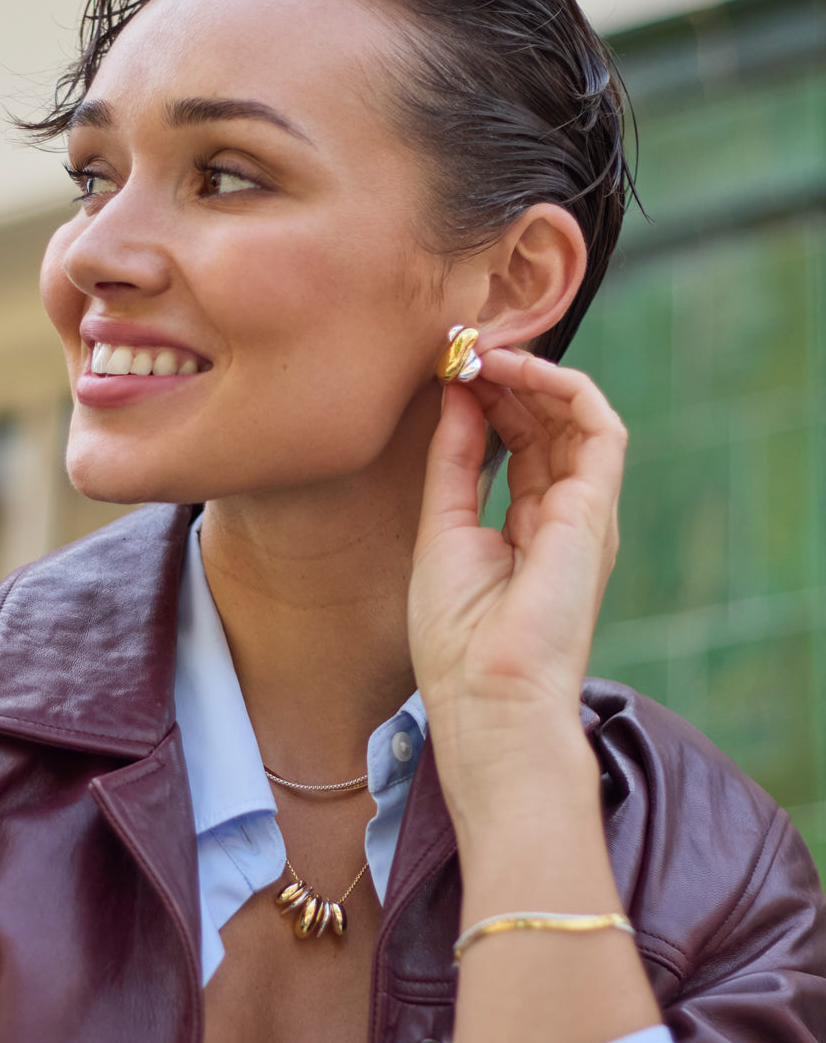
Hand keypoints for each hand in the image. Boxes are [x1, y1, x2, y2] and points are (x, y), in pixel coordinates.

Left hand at [408, 347, 626, 766]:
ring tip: (482, 350)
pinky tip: (514, 369)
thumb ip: (455, 462)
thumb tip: (458, 398)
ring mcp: (585, 513)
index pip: (521, 444)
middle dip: (508, 378)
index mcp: (528, 531)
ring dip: (532, 372)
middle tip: (463, 346)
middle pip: (548, 424)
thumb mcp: (443, 529)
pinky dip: (562, 386)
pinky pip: (599, 425)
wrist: (488, 695)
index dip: (490, 399)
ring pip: (576, 417)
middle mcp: (564, 518)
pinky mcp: (595, 509)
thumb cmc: (459, 639)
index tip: (449, 370)